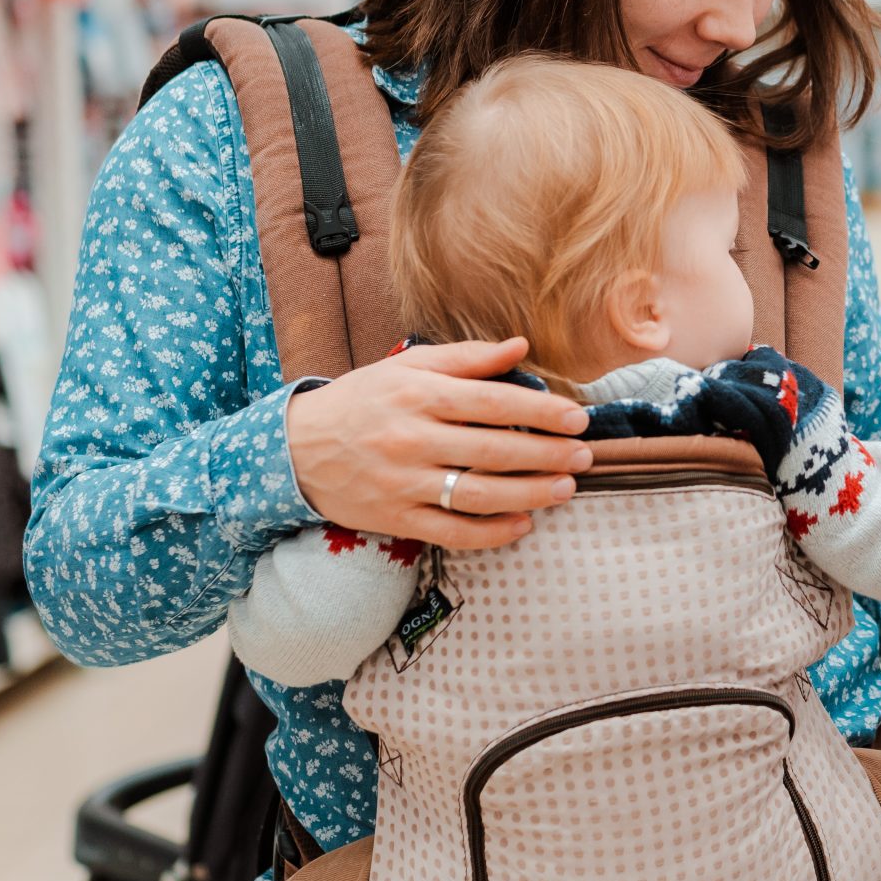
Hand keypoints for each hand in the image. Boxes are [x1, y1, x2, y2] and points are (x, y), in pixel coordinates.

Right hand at [286, 337, 591, 548]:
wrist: (296, 448)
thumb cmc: (363, 400)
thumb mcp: (407, 366)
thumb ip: (466, 358)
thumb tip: (520, 347)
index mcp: (418, 395)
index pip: (493, 402)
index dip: (541, 411)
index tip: (577, 418)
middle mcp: (411, 438)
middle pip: (493, 450)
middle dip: (547, 455)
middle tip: (585, 457)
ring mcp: (403, 482)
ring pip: (478, 494)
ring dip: (530, 495)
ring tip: (566, 490)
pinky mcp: (396, 519)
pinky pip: (452, 532)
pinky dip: (491, 533)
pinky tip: (523, 525)